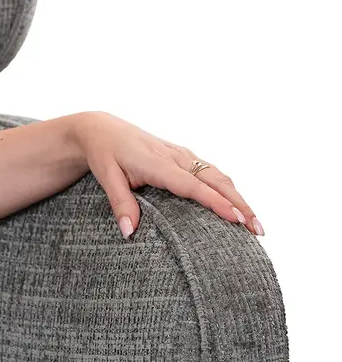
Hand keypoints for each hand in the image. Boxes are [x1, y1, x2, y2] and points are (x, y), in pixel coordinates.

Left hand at [74, 111, 263, 238]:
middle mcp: (176, 157)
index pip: (192, 186)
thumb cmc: (105, 153)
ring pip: (218, 175)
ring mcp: (182, 155)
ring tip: (253, 222)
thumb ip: (120, 203)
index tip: (236, 219)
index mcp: (158, 163)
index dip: (215, 202)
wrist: (103, 129)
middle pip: (215, 179)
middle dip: (240, 203)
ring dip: (238, 196)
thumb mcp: (107, 177)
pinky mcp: (183, 156)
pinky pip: (211, 171)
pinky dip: (227, 187)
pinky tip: (234, 202)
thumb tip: (130, 232)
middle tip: (257, 229)